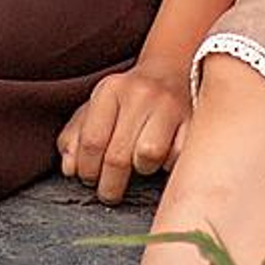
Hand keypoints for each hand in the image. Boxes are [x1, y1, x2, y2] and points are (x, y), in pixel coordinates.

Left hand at [58, 64, 190, 202]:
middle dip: (109, 184)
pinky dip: (169, 164)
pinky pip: (178, 157)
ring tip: (138, 167)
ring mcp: (169, 106)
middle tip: (108, 193)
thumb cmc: (127, 99)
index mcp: (110, 90)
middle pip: (118, 155)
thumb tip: (70, 169)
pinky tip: (163, 159)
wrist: (171, 71)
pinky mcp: (194, 120)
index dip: (87, 169)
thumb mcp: (96, 108)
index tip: (89, 180)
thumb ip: (75, 137)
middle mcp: (139, 94)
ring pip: (148, 155)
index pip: (92, 140)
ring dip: (142, 169)